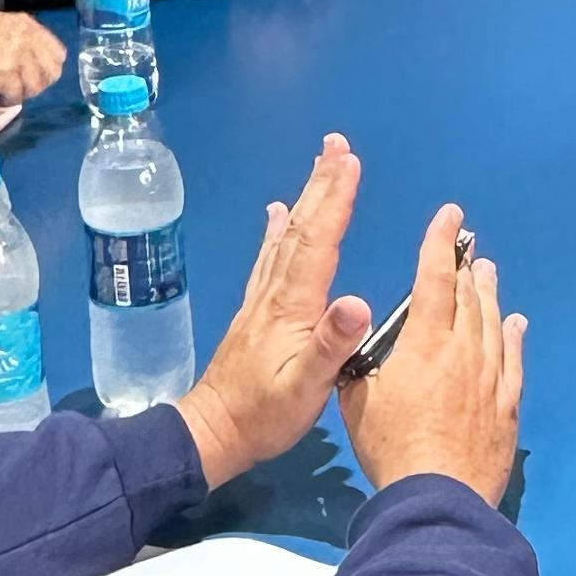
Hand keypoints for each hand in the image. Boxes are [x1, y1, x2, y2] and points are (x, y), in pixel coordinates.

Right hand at [0, 12, 63, 106]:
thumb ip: (14, 37)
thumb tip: (30, 57)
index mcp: (23, 23)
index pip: (57, 51)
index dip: (45, 68)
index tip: (28, 76)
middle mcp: (25, 37)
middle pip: (52, 71)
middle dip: (36, 84)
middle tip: (15, 88)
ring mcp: (18, 56)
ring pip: (36, 87)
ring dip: (18, 94)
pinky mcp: (8, 76)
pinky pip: (17, 98)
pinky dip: (3, 102)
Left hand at [176, 138, 374, 486]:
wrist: (215, 431)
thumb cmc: (265, 415)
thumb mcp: (307, 388)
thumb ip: (332, 346)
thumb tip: (359, 301)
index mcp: (293, 305)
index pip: (318, 242)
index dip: (335, 201)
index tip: (350, 162)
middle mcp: (276, 292)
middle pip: (301, 228)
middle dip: (322, 184)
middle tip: (336, 145)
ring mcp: (263, 299)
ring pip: (287, 236)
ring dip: (306, 198)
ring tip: (319, 165)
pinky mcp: (257, 311)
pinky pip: (270, 257)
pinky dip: (278, 230)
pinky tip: (278, 213)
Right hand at [340, 201, 523, 505]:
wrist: (438, 494)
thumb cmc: (391, 446)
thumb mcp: (357, 399)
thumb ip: (361, 365)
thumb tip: (360, 347)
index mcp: (425, 342)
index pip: (435, 279)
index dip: (440, 243)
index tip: (449, 215)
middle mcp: (463, 350)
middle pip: (469, 296)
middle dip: (466, 267)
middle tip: (468, 248)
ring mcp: (490, 377)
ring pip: (492, 323)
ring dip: (489, 294)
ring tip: (488, 272)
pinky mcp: (506, 406)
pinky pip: (513, 360)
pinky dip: (514, 336)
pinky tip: (516, 323)